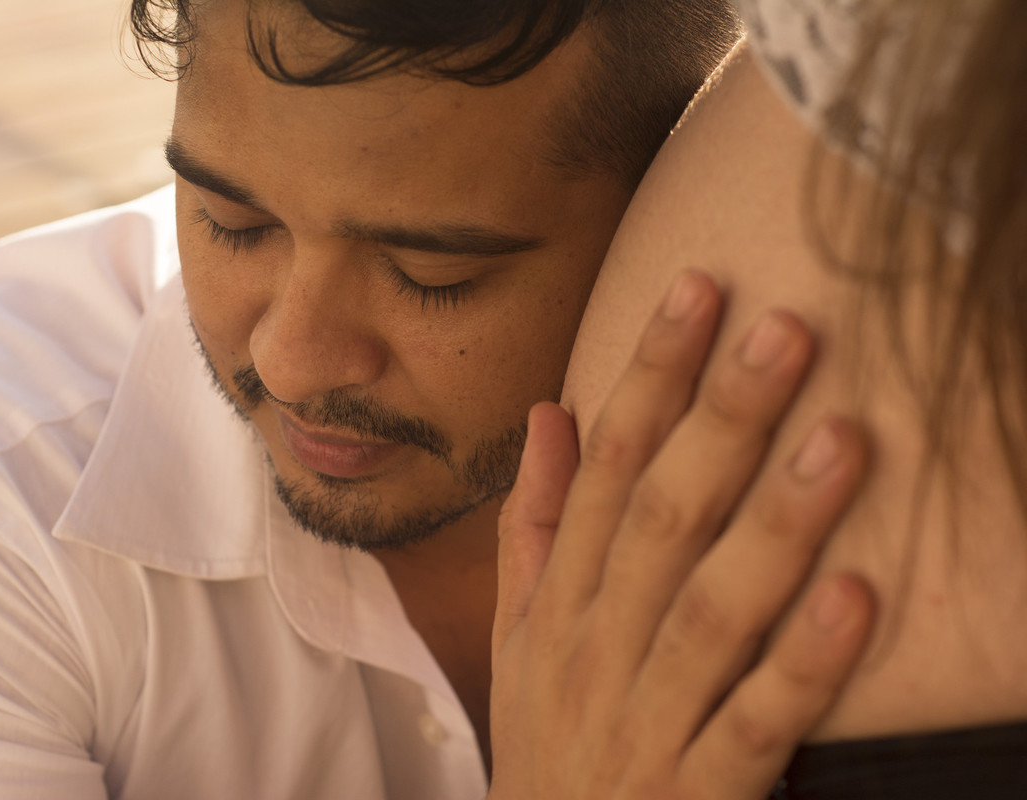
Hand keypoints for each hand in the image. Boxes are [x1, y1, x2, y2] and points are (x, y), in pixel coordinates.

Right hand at [489, 271, 874, 798]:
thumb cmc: (546, 737)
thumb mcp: (518, 632)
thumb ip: (533, 525)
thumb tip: (547, 414)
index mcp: (559, 600)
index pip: (604, 468)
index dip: (650, 377)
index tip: (700, 293)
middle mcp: (596, 645)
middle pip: (659, 519)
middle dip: (719, 422)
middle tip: (785, 331)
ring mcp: (645, 718)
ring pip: (710, 609)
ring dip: (774, 523)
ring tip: (841, 438)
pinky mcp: (696, 791)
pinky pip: (754, 724)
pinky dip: (801, 664)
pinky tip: (854, 597)